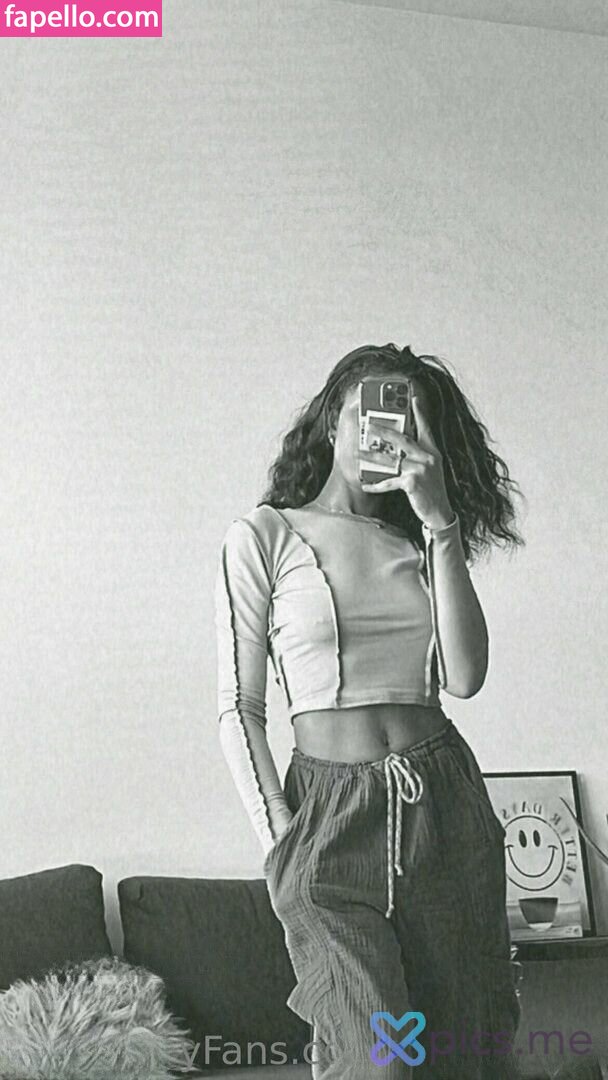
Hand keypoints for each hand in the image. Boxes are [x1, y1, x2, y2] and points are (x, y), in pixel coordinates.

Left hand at [360, 396, 454, 529]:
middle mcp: (428, 457)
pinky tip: (365, 484)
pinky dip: (376, 484)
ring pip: (391, 460)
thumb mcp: (429, 467)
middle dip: (384, 430)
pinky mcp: (413, 483)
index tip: (413, 397)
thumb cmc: (430, 489)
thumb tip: (395, 445)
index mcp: (432, 451)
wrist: (440, 512)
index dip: (419, 411)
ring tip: (358, 453)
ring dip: (372, 457)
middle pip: (402, 439)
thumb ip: (417, 454)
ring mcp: (421, 470)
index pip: (425, 427)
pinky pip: (389, 481)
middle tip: (368, 424)